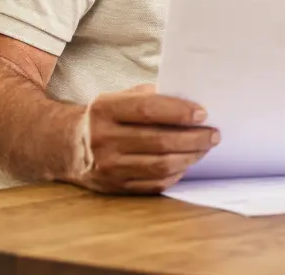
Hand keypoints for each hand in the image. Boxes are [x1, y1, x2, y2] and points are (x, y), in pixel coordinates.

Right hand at [69, 84, 218, 194]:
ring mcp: (107, 167)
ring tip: (205, 148)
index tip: (203, 114)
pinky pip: (154, 184)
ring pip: (160, 166)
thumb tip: (191, 100)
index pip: (148, 110)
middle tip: (214, 134)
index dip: (179, 112)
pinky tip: (187, 163)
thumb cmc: (108, 117)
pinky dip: (176, 174)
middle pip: (159, 141)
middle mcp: (101, 139)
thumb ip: (150, 96)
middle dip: (193, 138)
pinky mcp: (114, 187)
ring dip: (190, 157)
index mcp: (103, 109)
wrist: (71, 146)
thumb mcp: (120, 97)